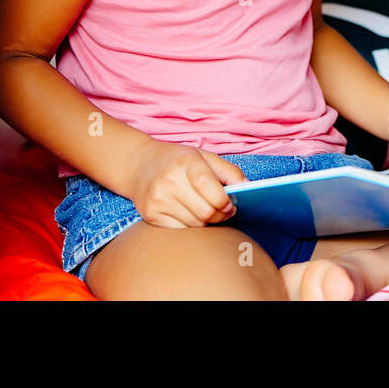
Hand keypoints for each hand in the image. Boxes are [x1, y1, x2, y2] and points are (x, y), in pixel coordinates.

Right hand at [127, 139, 248, 228]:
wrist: (139, 164)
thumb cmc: (178, 160)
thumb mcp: (204, 156)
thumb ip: (229, 171)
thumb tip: (249, 188)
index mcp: (186, 162)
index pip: (210, 189)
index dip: (225, 202)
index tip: (231, 205)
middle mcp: (169, 181)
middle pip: (205, 212)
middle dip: (220, 216)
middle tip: (224, 212)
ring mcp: (158, 200)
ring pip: (195, 224)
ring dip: (207, 222)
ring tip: (208, 211)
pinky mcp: (151, 215)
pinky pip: (181, 230)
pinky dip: (191, 226)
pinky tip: (191, 215)